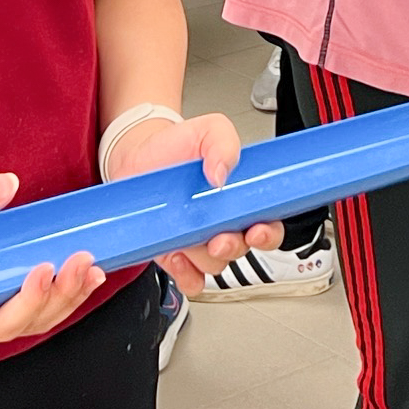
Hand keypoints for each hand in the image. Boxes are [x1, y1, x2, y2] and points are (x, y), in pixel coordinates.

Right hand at [0, 173, 103, 351]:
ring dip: (66, 298)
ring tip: (93, 270)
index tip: (44, 270)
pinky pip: (27, 311)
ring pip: (32, 322)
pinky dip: (54, 296)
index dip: (28, 301)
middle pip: (25, 324)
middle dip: (59, 295)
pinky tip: (77, 276)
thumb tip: (7, 184)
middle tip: (84, 261)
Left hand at [106, 111, 286, 294]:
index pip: (269, 224)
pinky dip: (184, 272)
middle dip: (232, 247)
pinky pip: (189, 278)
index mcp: (240, 198)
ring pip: (214, 265)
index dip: (269, 232)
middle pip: (242, 250)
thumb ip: (223, 143)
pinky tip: (175, 253)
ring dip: (203, 255)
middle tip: (218, 238)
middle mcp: (224, 223)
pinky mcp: (175, 254)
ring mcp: (199, 241)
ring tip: (187, 234)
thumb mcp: (208, 130)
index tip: (257, 230)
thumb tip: (220, 173)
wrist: (139, 156)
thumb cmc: (177, 145)